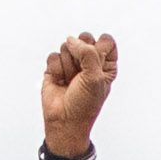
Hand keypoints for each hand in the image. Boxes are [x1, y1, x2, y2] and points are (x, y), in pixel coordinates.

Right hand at [38, 31, 120, 159]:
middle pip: (85, 38)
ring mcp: (72, 63)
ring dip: (68, 66)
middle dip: (81, 55)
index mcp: (106, 64)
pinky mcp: (55, 67)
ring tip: (70, 82)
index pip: (106, 41)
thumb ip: (88, 52)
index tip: (97, 66)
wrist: (65, 121)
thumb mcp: (95, 77)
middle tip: (81, 74)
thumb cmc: (85, 103)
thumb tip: (70, 40)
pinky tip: (59, 82)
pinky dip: (56, 69)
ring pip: (67, 46)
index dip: (99, 48)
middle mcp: (89, 61)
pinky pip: (53, 56)